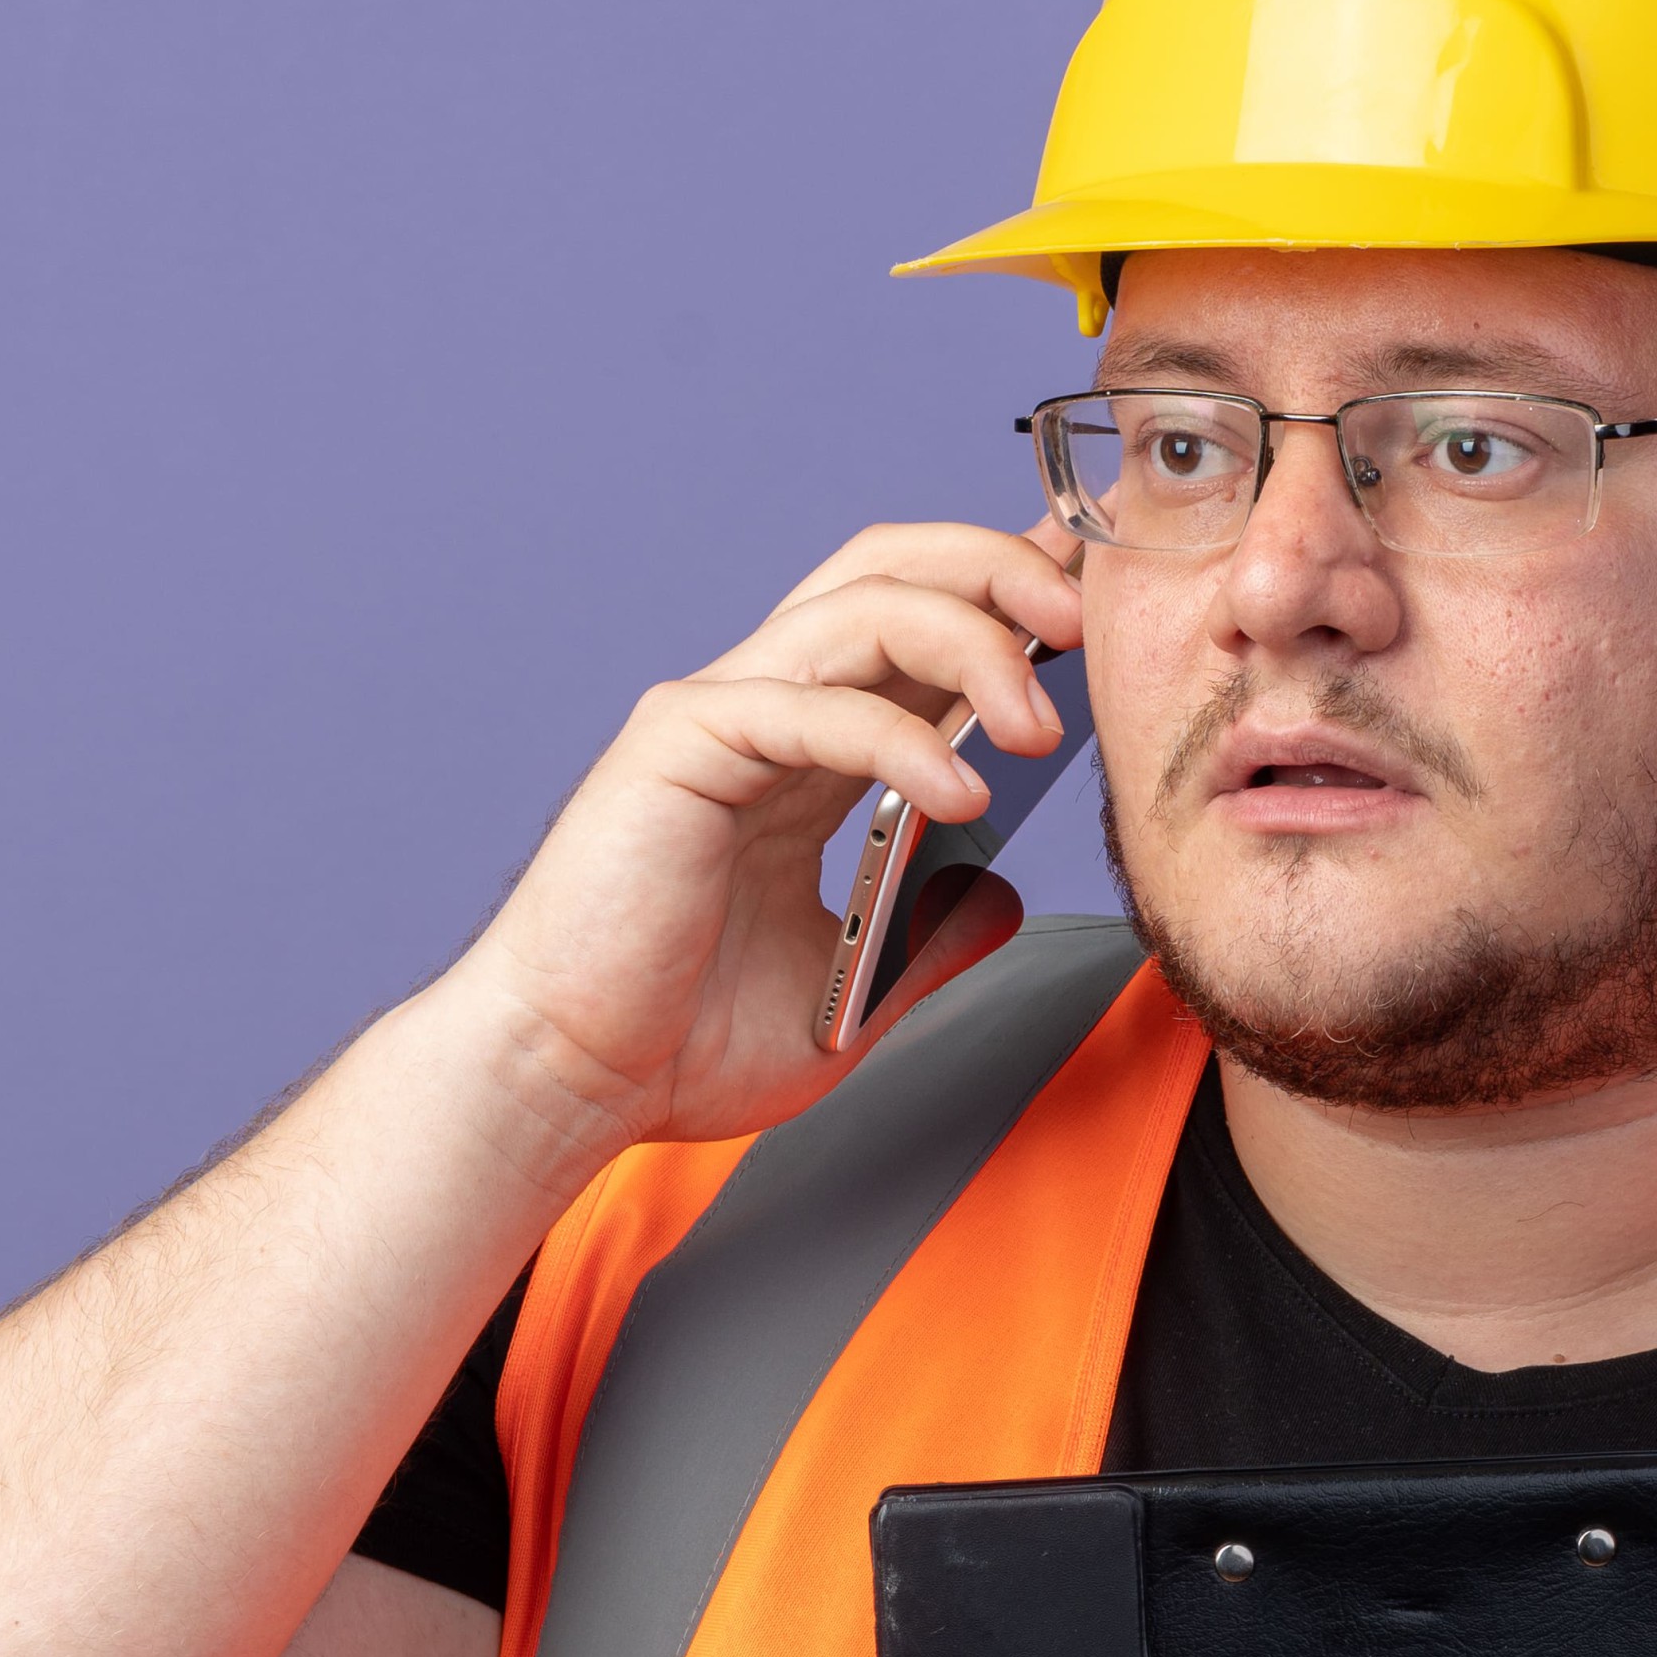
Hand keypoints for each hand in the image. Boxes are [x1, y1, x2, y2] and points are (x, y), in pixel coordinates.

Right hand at [430, 516, 1087, 1160]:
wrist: (564, 1085)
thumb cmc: (675, 1042)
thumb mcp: (850, 990)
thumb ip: (927, 937)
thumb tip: (1000, 897)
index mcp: (803, 750)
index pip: (915, 623)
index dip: (1001, 590)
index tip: (1092, 596)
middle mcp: (763, 707)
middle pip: (892, 570)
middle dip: (999, 570)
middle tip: (1083, 625)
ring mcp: (718, 715)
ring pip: (863, 610)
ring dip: (972, 645)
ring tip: (1040, 721)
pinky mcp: (680, 748)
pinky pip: (811, 707)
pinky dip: (899, 739)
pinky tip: (965, 794)